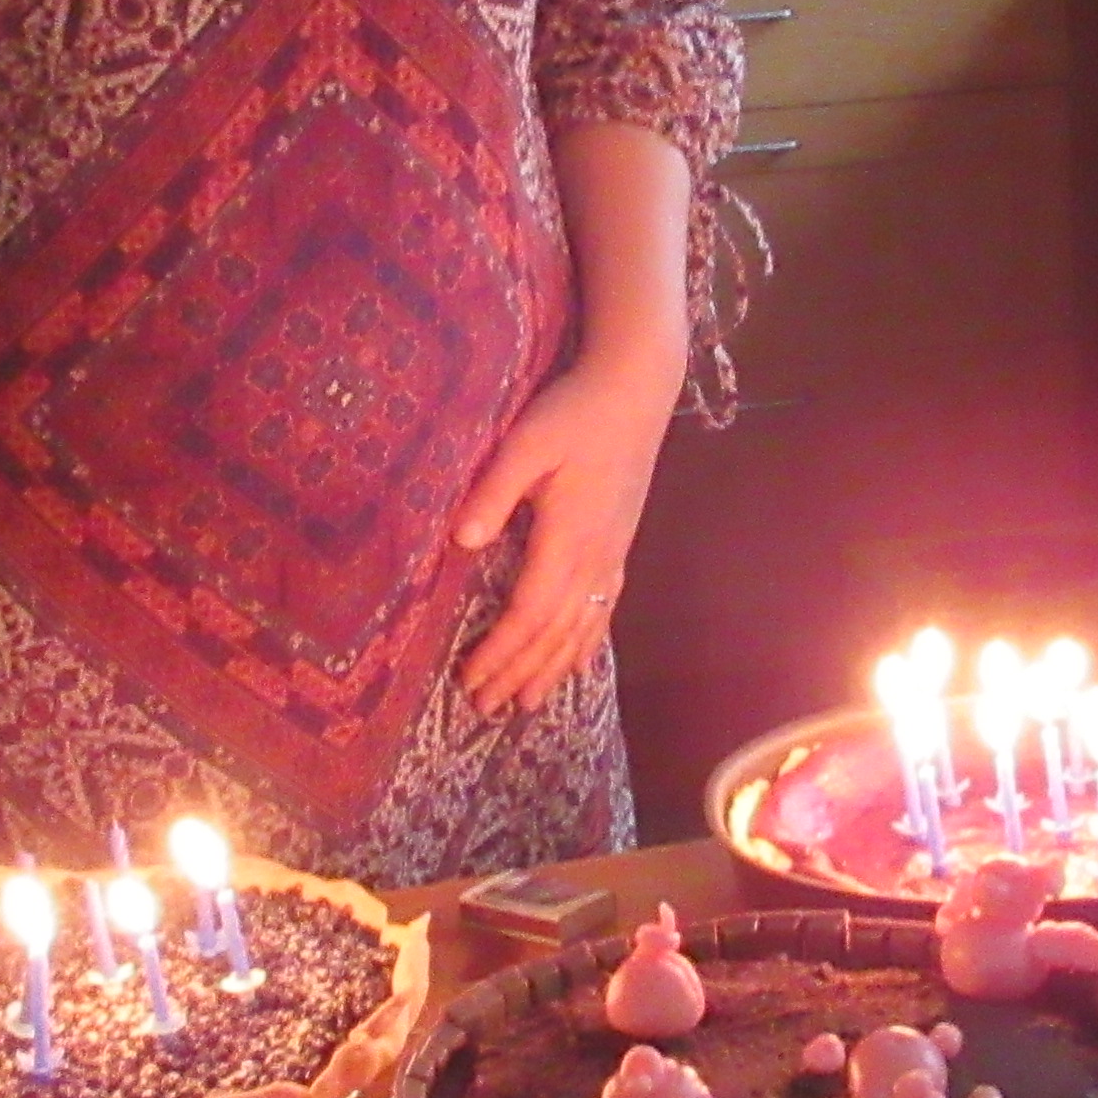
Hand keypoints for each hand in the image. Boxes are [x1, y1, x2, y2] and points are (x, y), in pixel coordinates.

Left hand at [449, 349, 679, 714]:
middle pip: (554, 633)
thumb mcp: (527, 442)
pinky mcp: (620, 544)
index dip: (500, 651)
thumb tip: (462, 542)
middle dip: (518, 671)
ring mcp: (613, 554)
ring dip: (551, 668)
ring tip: (525, 703)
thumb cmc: (576, 411)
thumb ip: (494, 492)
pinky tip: (577, 661)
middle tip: (484, 707)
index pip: (529, 613)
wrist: (636, 390)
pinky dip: (586, 644)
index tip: (469, 678)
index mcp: (568, 538)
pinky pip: (604, 610)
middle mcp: (596, 558)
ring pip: (582, 628)